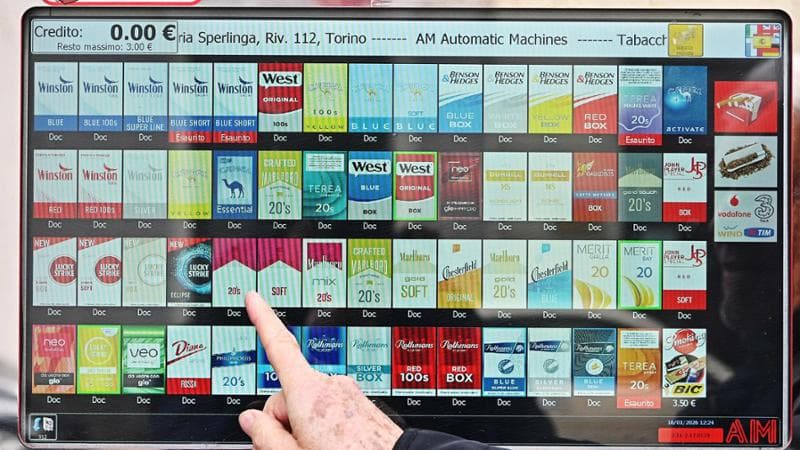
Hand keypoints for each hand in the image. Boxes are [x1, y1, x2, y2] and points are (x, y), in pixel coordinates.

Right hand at [239, 291, 403, 449]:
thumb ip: (267, 436)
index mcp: (308, 393)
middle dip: (282, 421)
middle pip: (287, 395)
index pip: (279, 346)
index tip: (254, 297)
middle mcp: (329, 384)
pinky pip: (329, 409)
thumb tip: (251, 420)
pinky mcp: (359, 402)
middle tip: (292, 449)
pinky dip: (323, 425)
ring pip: (308, 405)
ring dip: (304, 426)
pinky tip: (332, 444)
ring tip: (318, 449)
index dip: (263, 319)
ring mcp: (347, 392)